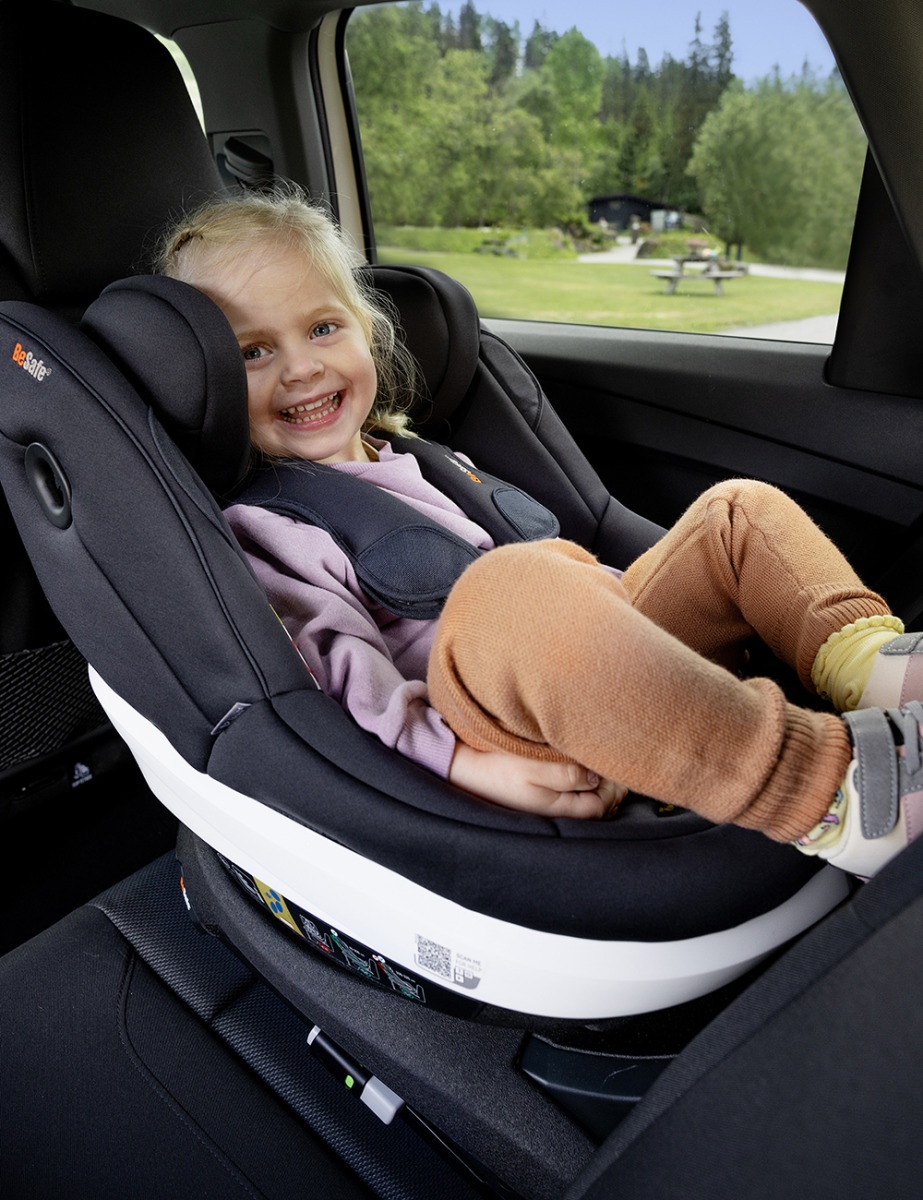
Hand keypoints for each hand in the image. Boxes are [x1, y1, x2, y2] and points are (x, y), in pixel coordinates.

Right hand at [449, 742, 626, 818]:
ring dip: (595, 789)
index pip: (599, 806)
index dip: (615, 789)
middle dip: (610, 792)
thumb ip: (567, 775)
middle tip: (619, 770)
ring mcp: (541, 806)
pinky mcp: (533, 797)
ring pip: (580, 802)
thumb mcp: (533, 767)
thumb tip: (597, 778)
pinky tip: (579, 772)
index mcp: (555, 807)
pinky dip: (580, 787)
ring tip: (603, 771)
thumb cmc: (495, 767)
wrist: (460, 768)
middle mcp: (551, 812)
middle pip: (593, 808)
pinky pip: (567, 797)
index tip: (622, 769)